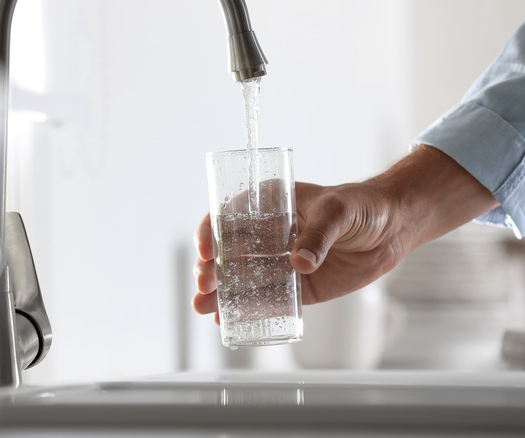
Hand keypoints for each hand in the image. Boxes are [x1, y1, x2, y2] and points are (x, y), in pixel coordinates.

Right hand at [192, 145, 497, 321]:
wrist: (393, 228)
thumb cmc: (363, 206)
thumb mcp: (338, 211)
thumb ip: (319, 235)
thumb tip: (298, 263)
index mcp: (269, 204)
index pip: (228, 216)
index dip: (210, 232)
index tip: (203, 250)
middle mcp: (267, 233)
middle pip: (228, 251)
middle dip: (210, 269)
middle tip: (204, 285)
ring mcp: (279, 261)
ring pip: (242, 278)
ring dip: (220, 293)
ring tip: (204, 308)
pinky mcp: (296, 286)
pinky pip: (268, 299)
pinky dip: (248, 310)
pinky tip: (228, 320)